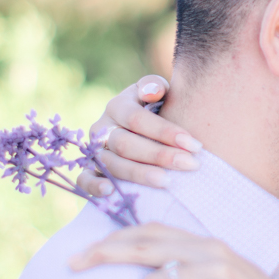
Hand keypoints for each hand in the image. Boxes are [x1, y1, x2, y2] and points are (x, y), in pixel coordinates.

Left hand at [68, 223, 278, 278]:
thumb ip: (187, 275)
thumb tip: (144, 277)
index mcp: (210, 245)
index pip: (153, 232)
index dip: (114, 239)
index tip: (82, 254)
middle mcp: (213, 250)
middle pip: (145, 245)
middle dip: (104, 253)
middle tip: (72, 264)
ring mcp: (219, 271)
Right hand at [76, 77, 200, 196]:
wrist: (140, 129)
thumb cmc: (154, 109)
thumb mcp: (156, 92)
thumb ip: (154, 86)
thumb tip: (153, 91)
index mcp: (117, 106)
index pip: (138, 119)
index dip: (166, 132)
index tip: (195, 144)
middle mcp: (101, 128)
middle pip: (127, 144)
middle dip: (160, 155)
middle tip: (190, 164)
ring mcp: (93, 151)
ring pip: (112, 164)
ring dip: (139, 174)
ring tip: (167, 182)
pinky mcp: (88, 171)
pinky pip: (84, 180)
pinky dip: (93, 186)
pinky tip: (111, 192)